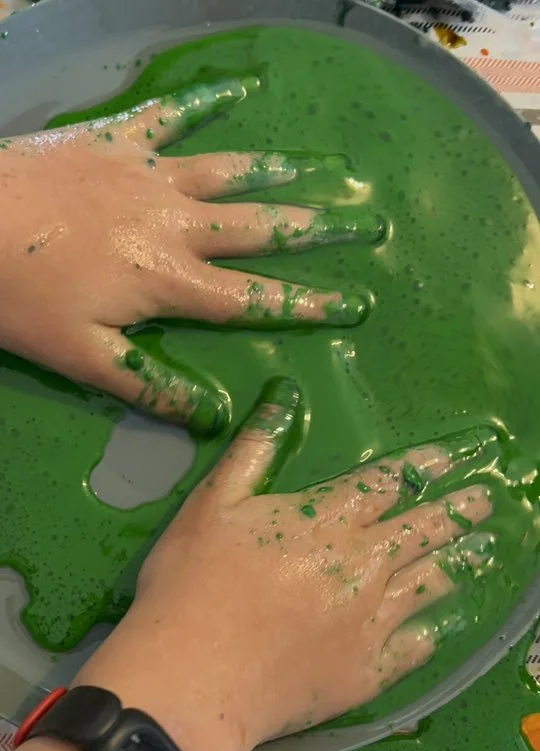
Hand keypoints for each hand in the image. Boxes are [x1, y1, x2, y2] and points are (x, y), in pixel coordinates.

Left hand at [0, 78, 381, 433]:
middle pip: (259, 228)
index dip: (306, 303)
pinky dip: (208, 101)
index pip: (252, 298)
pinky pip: (173, 116)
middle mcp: (175, 223)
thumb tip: (213, 416)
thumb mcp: (80, 356)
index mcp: (169, 281)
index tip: (355, 302)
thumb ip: (148, 384)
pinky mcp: (119, 139)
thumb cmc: (20, 294)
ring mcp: (150, 174)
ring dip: (280, 173)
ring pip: (229, 173)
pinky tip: (241, 89)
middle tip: (366, 221)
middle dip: (317, 229)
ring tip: (326, 170)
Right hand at [77, 379, 493, 750]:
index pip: (389, 482)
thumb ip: (254, 450)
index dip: (426, 466)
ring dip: (458, 563)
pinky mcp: (367, 671)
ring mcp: (372, 620)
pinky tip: (437, 628)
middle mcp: (363, 565)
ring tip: (482, 551)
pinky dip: (428, 633)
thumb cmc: (192, 582)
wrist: (196, 676)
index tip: (459, 456)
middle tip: (487, 500)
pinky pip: (412, 648)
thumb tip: (286, 396)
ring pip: (429, 584)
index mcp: (327, 519)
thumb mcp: (212, 502)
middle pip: (423, 530)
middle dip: (459, 511)